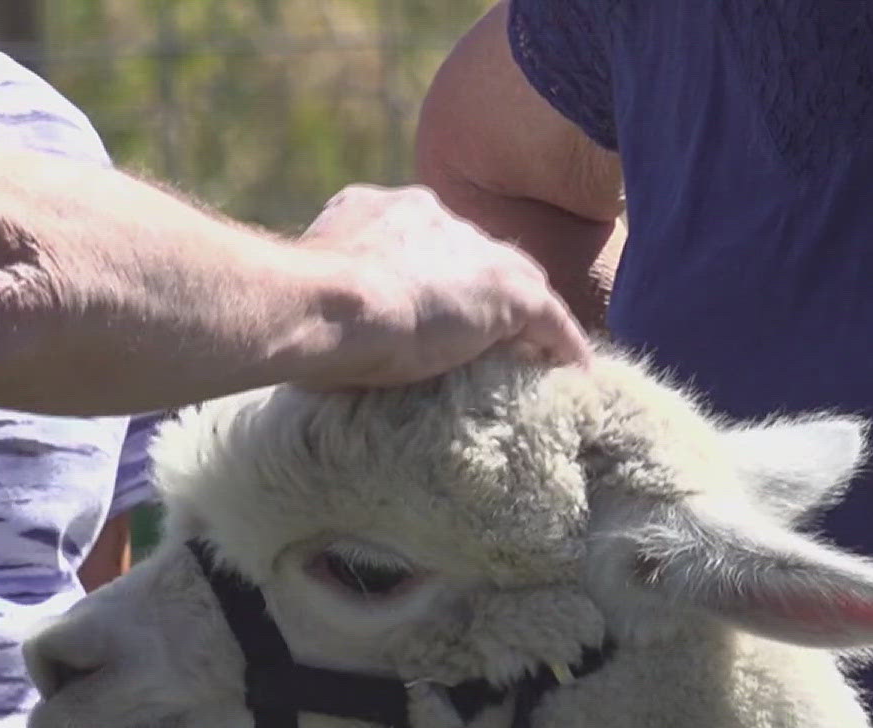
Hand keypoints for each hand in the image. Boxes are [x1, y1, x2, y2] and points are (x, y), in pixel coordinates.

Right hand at [294, 184, 589, 388]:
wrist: (326, 303)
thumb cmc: (298, 308)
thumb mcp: (310, 286)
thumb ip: (326, 292)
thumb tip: (308, 330)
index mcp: (380, 209)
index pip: (423, 241)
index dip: (431, 274)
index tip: (428, 307)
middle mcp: (434, 217)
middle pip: (476, 255)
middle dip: (482, 287)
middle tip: (485, 334)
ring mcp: (475, 251)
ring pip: (519, 282)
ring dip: (526, 316)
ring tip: (533, 355)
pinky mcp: (507, 290)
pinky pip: (552, 322)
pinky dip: (564, 346)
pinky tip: (574, 373)